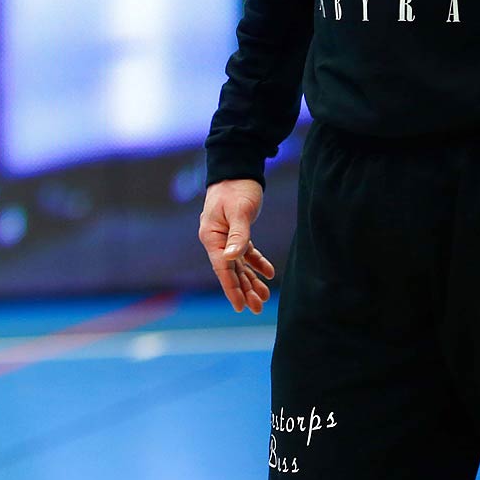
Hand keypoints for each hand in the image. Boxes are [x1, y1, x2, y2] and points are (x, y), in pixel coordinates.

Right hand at [199, 179, 275, 312]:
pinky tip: (268, 274)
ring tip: (263, 297)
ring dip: (250, 280)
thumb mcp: (239, 212)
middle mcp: (216, 240)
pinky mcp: (237, 232)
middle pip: (230, 270)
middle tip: (258, 308)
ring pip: (238, 265)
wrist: (237, 170)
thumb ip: (237, 235)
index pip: (222, 268)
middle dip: (244, 290)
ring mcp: (225, 237)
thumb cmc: (236, 189)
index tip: (241, 306)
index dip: (232, 288)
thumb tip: (231, 259)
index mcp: (211, 237)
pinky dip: (256, 264)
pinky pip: (246, 254)